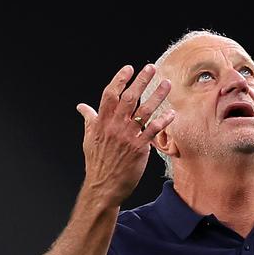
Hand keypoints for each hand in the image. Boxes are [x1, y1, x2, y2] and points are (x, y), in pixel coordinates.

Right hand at [76, 64, 174, 206]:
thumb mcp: (89, 138)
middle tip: (151, 68)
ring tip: (166, 84)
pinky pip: (153, 130)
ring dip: (157, 95)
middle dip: (141, 81)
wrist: (103, 186)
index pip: (110, 95)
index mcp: (102, 122)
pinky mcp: (139, 148)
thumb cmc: (97, 162)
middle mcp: (114, 126)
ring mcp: (127, 136)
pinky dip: (163, 120)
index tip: (129, 68)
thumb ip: (89, 119)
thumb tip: (82, 107)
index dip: (120, 80)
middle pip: (129, 98)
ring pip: (144, 111)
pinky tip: (171, 113)